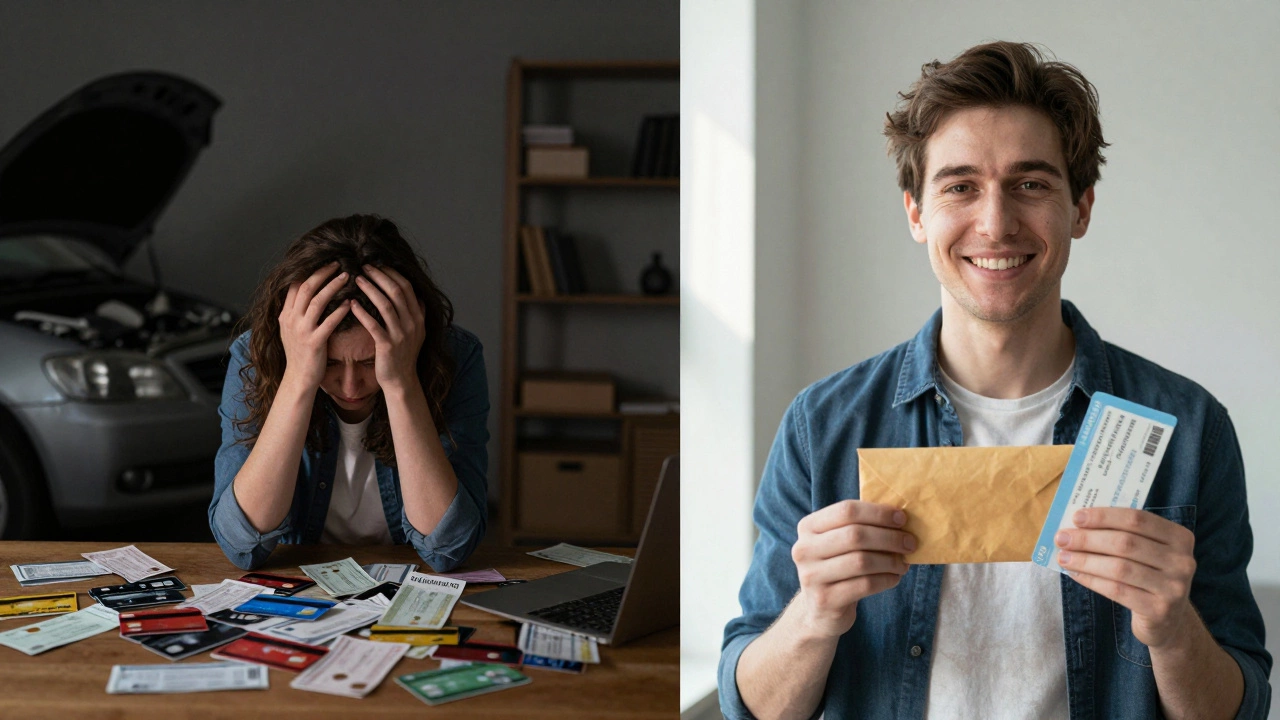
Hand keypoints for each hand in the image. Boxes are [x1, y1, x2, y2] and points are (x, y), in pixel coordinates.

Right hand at [278, 262, 350, 390]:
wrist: (298, 379)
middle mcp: (291, 320)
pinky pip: (328, 322)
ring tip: (347, 276)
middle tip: (338, 263)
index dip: (310, 271)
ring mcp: (301, 331)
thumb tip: (307, 291)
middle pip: (306, 288)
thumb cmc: (300, 354)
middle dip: (322, 273)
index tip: (325, 262)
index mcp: (285, 315)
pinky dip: (340, 311)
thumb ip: (297, 311)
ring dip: (333, 287)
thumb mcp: (292, 330)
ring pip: (317, 302)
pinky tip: (351, 303)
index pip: (295, 285)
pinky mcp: (314, 343)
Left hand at [351, 265, 426, 394]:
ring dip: (370, 290)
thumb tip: (416, 295)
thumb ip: (416, 313)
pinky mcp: (388, 346)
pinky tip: (351, 304)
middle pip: (397, 292)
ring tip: (356, 280)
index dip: (392, 273)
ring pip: (386, 305)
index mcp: (419, 317)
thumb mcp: (416, 333)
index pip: (407, 287)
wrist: (401, 381)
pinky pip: (374, 325)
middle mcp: (413, 324)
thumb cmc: (403, 356)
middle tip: (364, 266)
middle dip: (380, 276)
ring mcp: (401, 335)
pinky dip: (362, 313)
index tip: (378, 264)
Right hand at [790, 500, 913, 637]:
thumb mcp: (839, 542)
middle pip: (855, 535)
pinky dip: (886, 579)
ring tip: (903, 563)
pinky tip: (895, 578)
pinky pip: (865, 585)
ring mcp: (812, 576)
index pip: (846, 511)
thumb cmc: (838, 567)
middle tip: (910, 543)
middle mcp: (804, 549)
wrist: (820, 609)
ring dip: (890, 561)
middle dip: (889, 537)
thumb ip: (861, 526)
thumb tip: (900, 516)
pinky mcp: (825, 599)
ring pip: (862, 561)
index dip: (878, 513)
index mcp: (808, 527)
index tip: (902, 518)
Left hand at [1055, 507, 1196, 649]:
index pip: (1137, 519)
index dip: (1104, 516)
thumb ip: (1120, 535)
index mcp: (1180, 537)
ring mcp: (1174, 587)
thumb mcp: (1145, 552)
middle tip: (1062, 538)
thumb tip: (1076, 525)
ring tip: (1063, 557)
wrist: (1168, 620)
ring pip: (1119, 567)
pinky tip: (1075, 574)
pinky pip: (1117, 590)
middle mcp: (1182, 561)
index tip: (1076, 517)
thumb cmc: (1148, 576)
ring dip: (1085, 560)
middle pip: (1126, 543)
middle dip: (1088, 539)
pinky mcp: (1160, 610)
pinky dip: (1092, 580)